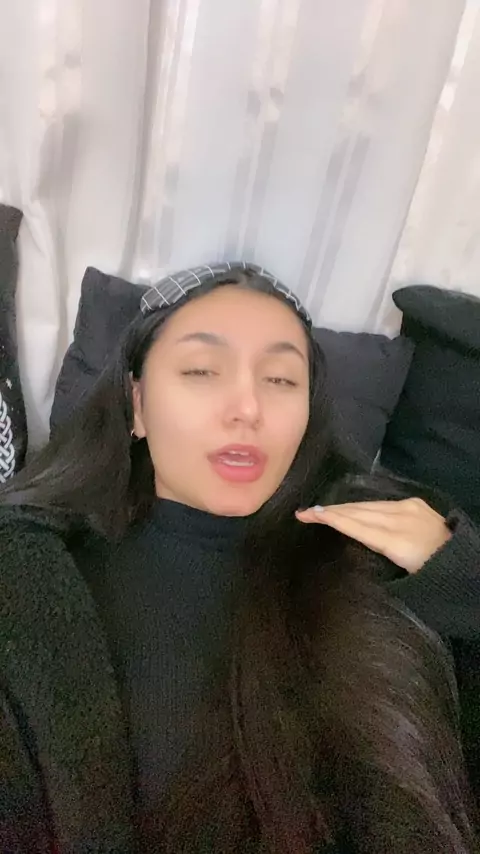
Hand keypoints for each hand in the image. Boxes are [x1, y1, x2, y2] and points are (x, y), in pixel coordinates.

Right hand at [296, 498, 450, 573]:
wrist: (464, 561)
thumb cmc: (431, 577)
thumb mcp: (402, 575)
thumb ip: (378, 553)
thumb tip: (355, 537)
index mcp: (397, 542)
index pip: (357, 526)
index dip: (331, 519)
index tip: (309, 514)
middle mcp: (400, 520)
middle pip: (358, 513)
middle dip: (331, 511)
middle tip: (306, 512)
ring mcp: (408, 508)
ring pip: (368, 505)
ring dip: (344, 508)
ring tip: (322, 510)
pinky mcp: (414, 502)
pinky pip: (381, 503)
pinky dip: (363, 506)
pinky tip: (351, 508)